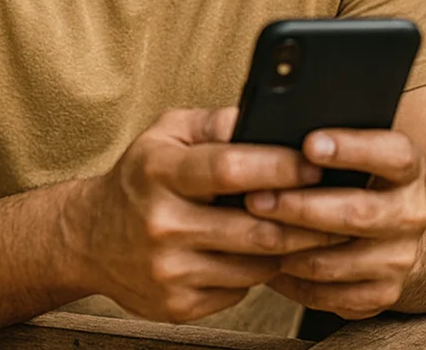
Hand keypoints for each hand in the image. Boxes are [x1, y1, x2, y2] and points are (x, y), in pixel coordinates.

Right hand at [68, 108, 344, 323]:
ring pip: (255, 264)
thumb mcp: (167, 133)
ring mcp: (169, 271)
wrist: (88, 238)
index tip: (316, 164)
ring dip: (288, 248)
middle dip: (305, 217)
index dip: (280, 166)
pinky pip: (240, 291)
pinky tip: (263, 254)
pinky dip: (257, 272)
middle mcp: (162, 223)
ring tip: (310, 230)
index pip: (230, 169)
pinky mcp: (177, 306)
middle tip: (338, 205)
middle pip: (255, 227)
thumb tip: (270, 119)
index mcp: (158, 171)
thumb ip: (218, 123)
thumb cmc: (140, 176)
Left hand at [245, 130, 425, 319]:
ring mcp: (398, 259)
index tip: (310, 144)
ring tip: (251, 232)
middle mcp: (410, 214)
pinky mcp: (381, 295)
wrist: (395, 232)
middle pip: (358, 213)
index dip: (353, 149)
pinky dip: (291, 282)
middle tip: (255, 199)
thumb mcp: (357, 150)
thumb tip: (267, 129)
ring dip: (287, 249)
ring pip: (334, 261)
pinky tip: (267, 262)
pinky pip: (326, 295)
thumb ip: (325, 140)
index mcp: (408, 169)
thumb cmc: (358, 180)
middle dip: (300, 207)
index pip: (393, 155)